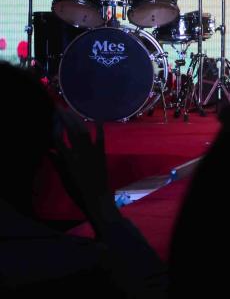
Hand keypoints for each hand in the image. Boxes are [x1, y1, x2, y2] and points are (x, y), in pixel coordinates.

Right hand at [49, 109, 120, 233]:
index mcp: (68, 160)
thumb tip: (49, 150)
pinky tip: (96, 118)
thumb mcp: (64, 178)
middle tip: (59, 108)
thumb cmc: (78, 191)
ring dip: (77, 120)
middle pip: (71, 132)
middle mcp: (80, 153)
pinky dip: (98, 127)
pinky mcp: (102, 153)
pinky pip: (100, 138)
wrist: (98, 198)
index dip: (55, 128)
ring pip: (83, 132)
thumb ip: (58, 163)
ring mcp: (92, 152)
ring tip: (70, 111)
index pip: (58, 140)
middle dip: (65, 118)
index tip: (52, 118)